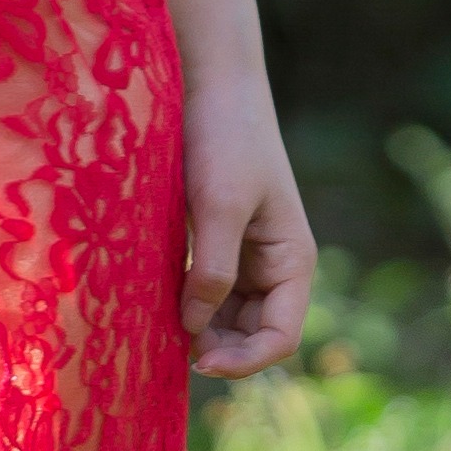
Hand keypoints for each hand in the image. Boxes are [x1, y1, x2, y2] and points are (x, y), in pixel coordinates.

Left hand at [179, 61, 318, 379]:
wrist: (212, 87)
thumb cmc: (226, 140)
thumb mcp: (221, 205)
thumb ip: (213, 270)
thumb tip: (195, 330)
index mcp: (293, 261)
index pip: (281, 336)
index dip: (245, 360)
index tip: (199, 363)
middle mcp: (275, 266)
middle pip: (253, 334)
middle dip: (219, 348)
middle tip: (170, 347)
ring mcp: (247, 256)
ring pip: (227, 317)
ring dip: (201, 329)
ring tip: (160, 326)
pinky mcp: (218, 242)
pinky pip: (207, 290)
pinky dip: (187, 303)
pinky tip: (157, 301)